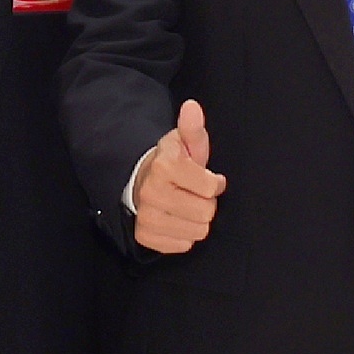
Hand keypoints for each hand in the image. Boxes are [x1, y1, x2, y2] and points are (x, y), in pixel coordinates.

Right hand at [128, 98, 224, 255]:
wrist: (140, 181)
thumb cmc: (172, 162)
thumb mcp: (184, 142)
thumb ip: (193, 128)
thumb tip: (192, 107)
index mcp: (165, 167)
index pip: (211, 187)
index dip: (213, 182)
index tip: (206, 178)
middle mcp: (152, 193)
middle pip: (206, 213)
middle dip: (206, 203)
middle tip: (195, 194)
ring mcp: (147, 217)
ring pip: (197, 232)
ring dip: (197, 220)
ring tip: (186, 206)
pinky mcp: (145, 236)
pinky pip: (183, 245)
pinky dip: (184, 235)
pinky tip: (177, 219)